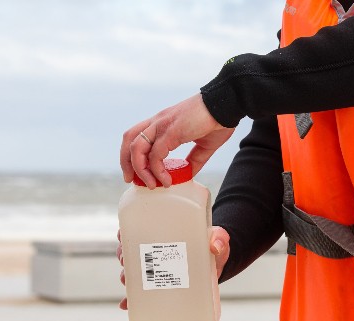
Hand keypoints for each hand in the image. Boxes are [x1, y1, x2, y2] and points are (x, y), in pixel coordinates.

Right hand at [117, 226, 230, 309]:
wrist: (220, 262)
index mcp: (164, 233)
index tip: (122, 235)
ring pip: (132, 270)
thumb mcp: (218, 237)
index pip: (137, 228)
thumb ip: (219, 239)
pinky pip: (142, 293)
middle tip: (125, 260)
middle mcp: (156, 250)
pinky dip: (131, 300)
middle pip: (130, 250)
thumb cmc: (214, 244)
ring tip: (127, 280)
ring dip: (126, 275)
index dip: (125, 232)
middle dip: (123, 255)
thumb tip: (215, 246)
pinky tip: (126, 305)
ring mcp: (157, 268)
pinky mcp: (163, 284)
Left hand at [120, 94, 234, 188]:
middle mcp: (159, 121)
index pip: (137, 136)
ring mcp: (163, 125)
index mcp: (164, 122)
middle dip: (126, 161)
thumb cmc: (218, 120)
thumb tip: (189, 174)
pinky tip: (166, 180)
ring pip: (137, 147)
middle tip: (131, 179)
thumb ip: (195, 159)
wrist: (227, 105)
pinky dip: (157, 170)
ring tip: (150, 183)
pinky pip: (156, 154)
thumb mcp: (205, 145)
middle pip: (129, 139)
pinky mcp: (171, 131)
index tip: (138, 172)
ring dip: (139, 168)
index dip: (133, 155)